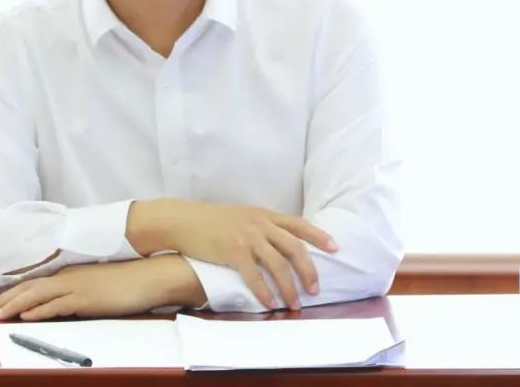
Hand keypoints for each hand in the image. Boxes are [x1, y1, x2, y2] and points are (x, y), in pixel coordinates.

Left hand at [0, 254, 205, 320]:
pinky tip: (25, 316)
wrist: (150, 275)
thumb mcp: (97, 284)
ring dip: (13, 306)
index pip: (33, 284)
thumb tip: (63, 305)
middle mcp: (68, 277)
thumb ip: (78, 292)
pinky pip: (57, 304)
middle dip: (3, 301)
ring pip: (36, 295)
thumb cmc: (128, 281)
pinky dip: (38, 310)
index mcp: (70, 274)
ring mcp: (77, 287)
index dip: (10, 294)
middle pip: (28, 288)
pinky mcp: (86, 299)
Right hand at [127, 199, 337, 310]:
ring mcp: (247, 237)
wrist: (183, 220)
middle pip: (294, 248)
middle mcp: (260, 224)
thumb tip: (279, 242)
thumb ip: (261, 225)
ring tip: (295, 304)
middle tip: (315, 290)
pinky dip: (265, 292)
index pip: (299, 224)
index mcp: (264, 214)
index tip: (335, 247)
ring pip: (278, 265)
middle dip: (309, 271)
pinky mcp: (232, 252)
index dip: (319, 236)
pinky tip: (270, 303)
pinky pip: (255, 276)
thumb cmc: (211, 220)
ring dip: (289, 288)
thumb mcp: (242, 216)